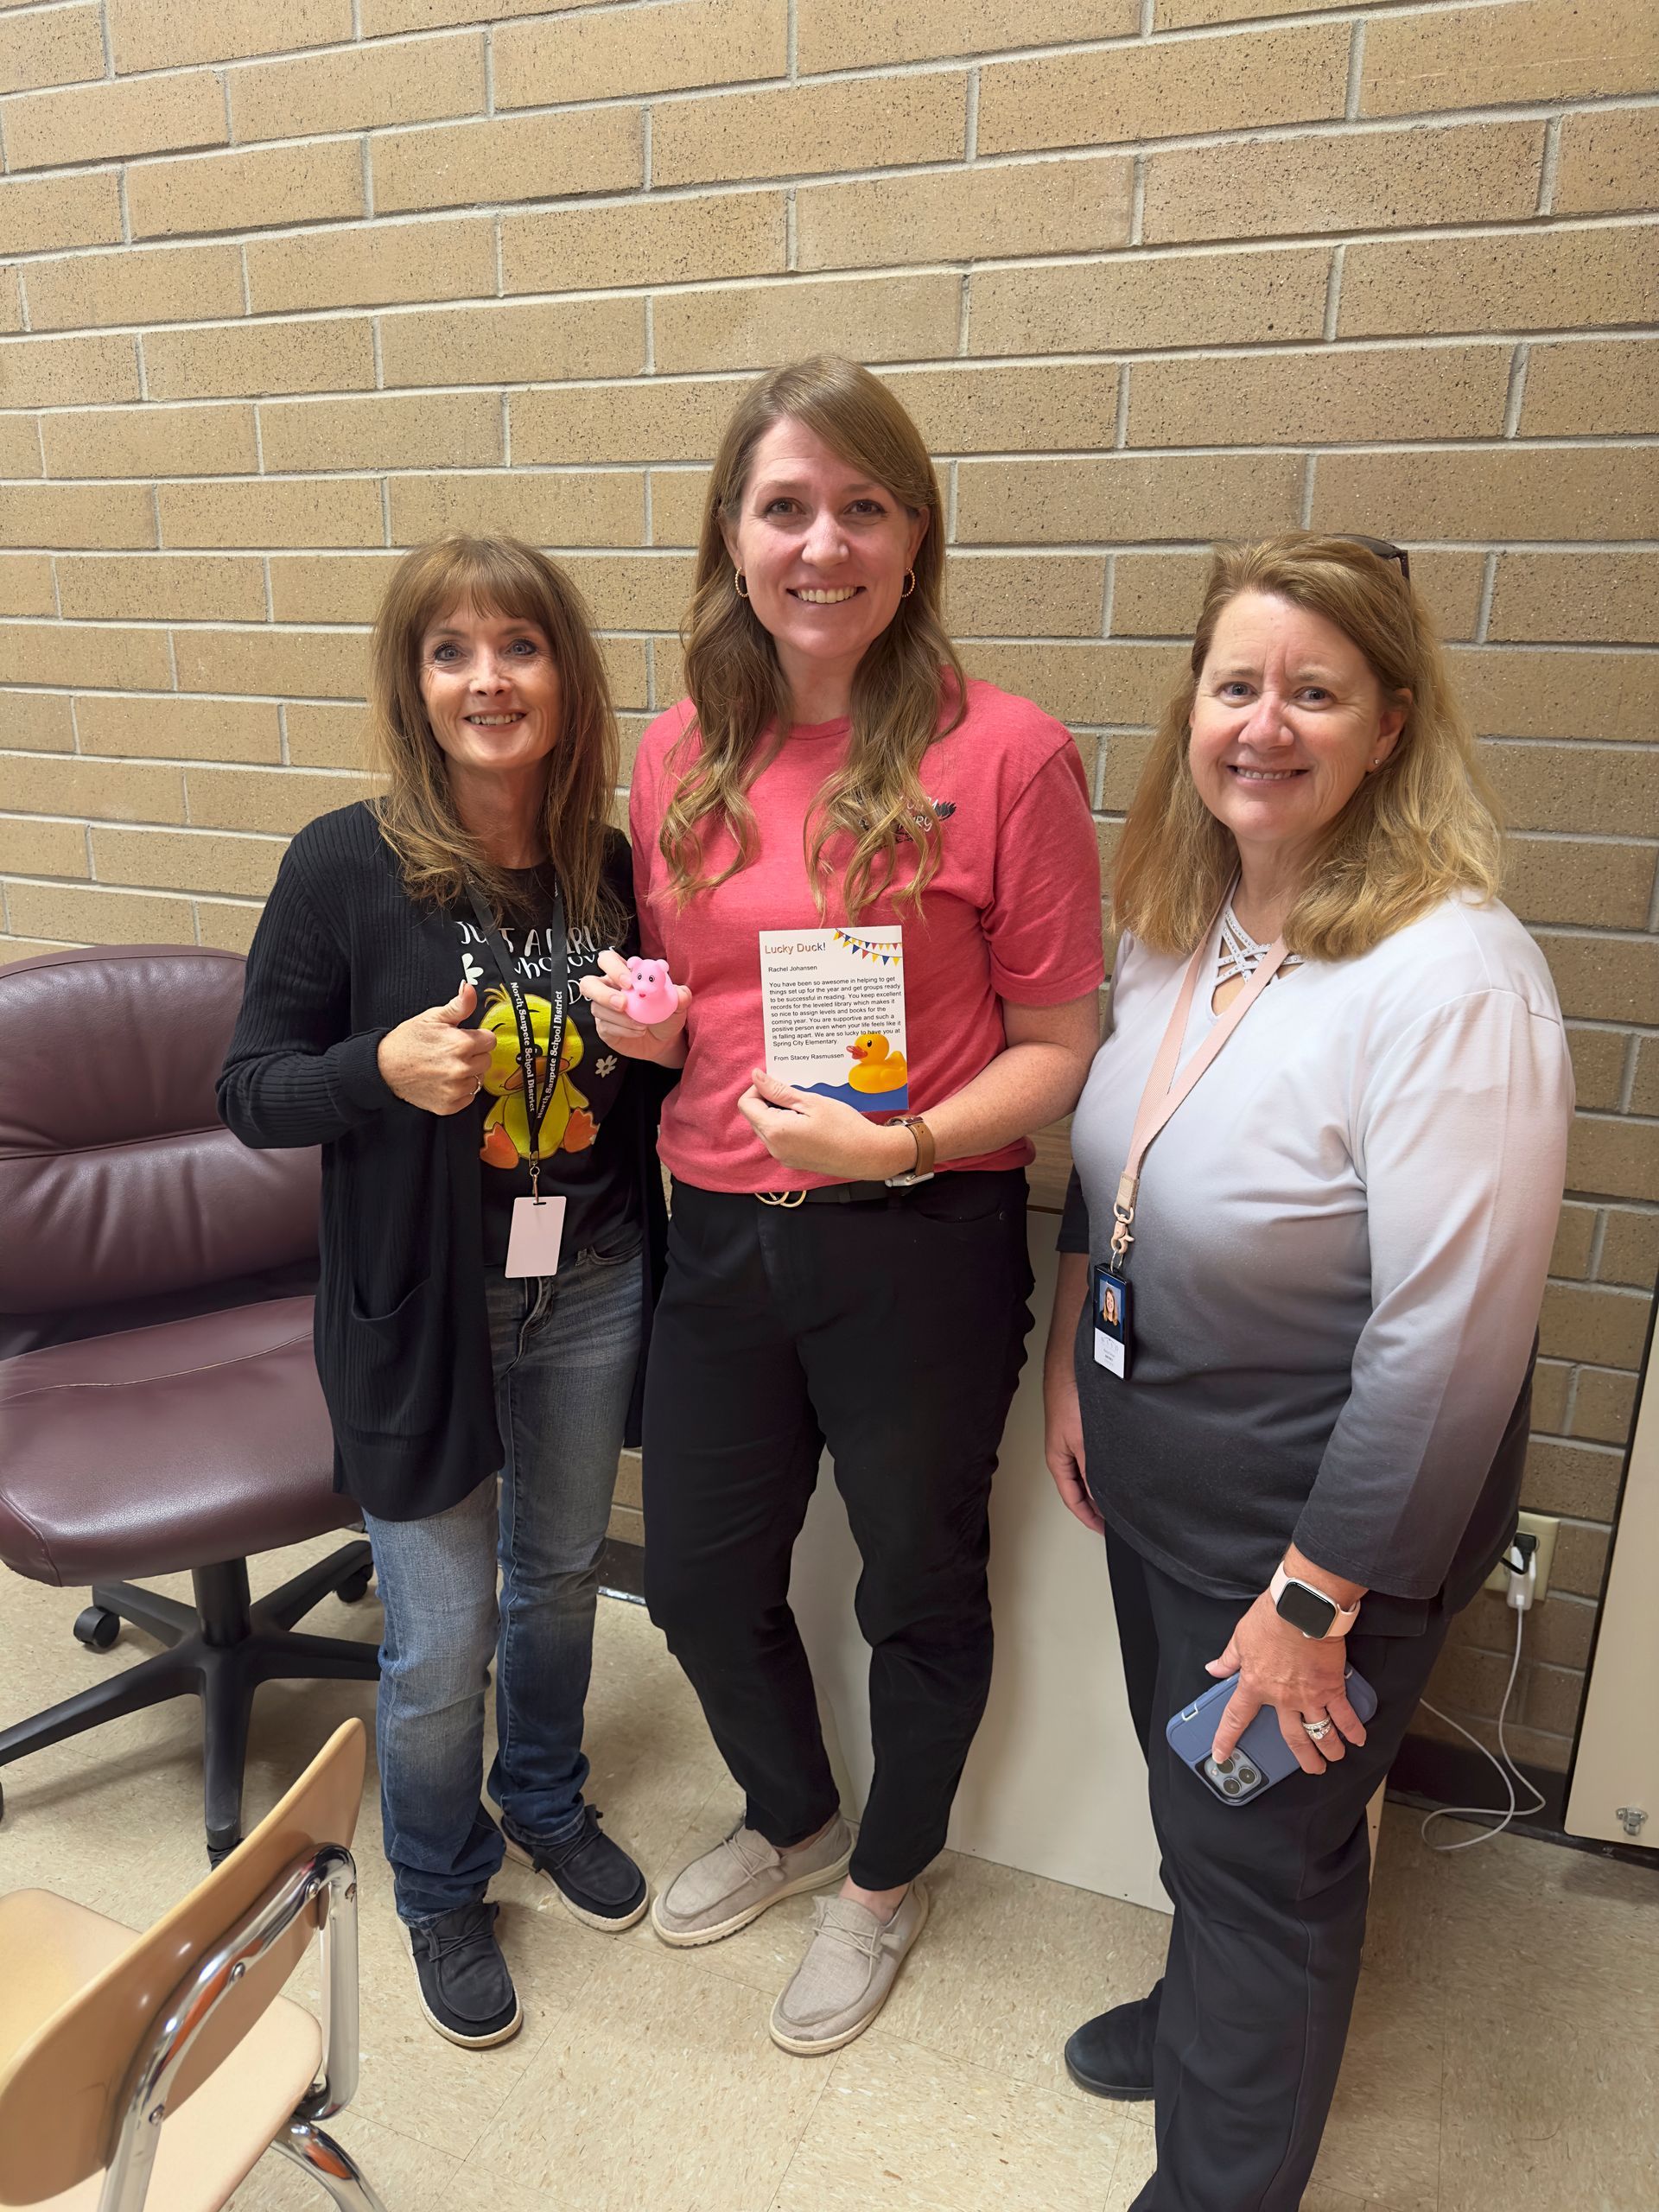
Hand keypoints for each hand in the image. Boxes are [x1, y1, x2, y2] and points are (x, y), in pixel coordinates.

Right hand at [377, 982, 495, 1115]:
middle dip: (474, 1055)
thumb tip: (471, 989)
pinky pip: (468, 1097)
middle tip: (453, 1052)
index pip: (490, 1040)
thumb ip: (459, 1005)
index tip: (465, 1038)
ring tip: (447, 1067)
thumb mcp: (433, 1017)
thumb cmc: (407, 1041)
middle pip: (487, 1060)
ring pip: (478, 1080)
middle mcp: (461, 1068)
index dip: (477, 1037)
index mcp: (461, 1044)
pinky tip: (444, 1081)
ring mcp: (455, 1089)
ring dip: (468, 1074)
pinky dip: (459, 1091)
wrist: (384, 1067)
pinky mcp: (449, 1105)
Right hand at [578, 948, 690, 1062]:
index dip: (613, 968)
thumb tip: (680, 993)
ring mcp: (603, 1009)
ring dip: (620, 1017)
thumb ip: (680, 995)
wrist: (664, 1039)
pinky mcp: (603, 1028)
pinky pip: (606, 1026)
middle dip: (603, 993)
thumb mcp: (677, 1004)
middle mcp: (608, 988)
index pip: (607, 960)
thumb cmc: (666, 1013)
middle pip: (588, 983)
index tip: (630, 981)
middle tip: (623, 1003)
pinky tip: (639, 1031)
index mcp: (622, 973)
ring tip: (643, 1024)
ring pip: (597, 1008)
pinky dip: (623, 1029)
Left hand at [737, 1068, 915, 1181]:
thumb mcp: (811, 1101)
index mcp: (775, 1131)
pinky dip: (787, 1125)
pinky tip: (810, 1121)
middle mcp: (773, 1148)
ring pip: (767, 1127)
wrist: (868, 1155)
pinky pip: (780, 1139)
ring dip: (779, 1113)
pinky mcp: (793, 1161)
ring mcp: (783, 1157)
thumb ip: (779, 1090)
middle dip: (769, 1100)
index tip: (781, 1083)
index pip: (746, 1104)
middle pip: (754, 1117)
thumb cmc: (844, 1126)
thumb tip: (756, 1077)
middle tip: (797, 1093)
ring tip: (806, 1107)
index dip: (759, 1088)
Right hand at [1043, 1361, 1102, 1532]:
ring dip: (1102, 1485)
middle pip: (1080, 1488)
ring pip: (1089, 1472)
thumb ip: (1091, 1470)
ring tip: (1119, 1498)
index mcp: (1058, 1461)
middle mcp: (1065, 1453)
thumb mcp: (1083, 1441)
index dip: (1089, 1517)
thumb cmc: (1068, 1398)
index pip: (1073, 1499)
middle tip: (1115, 1519)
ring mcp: (1075, 1440)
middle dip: (1096, 1505)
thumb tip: (1101, 1496)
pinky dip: (1105, 1467)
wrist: (1073, 1366)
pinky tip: (1118, 1468)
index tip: (1105, 1530)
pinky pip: (1095, 1456)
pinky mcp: (1085, 1427)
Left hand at [1205, 1592, 1366, 1775]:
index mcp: (1255, 1685)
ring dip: (1329, 1750)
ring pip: (1320, 1734)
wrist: (1302, 1607)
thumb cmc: (1272, 1617)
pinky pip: (1345, 1716)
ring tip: (1334, 1757)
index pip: (1235, 1718)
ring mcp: (1309, 1697)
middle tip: (1310, 1767)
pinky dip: (1353, 1729)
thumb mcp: (1240, 1637)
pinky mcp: (1332, 1688)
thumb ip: (1228, 1658)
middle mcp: (1282, 1698)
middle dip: (1303, 1758)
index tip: (1221, 1755)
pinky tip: (1358, 1738)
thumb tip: (1214, 1668)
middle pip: (1292, 1738)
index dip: (1226, 1739)